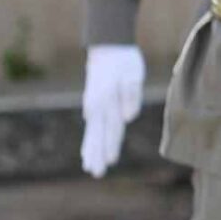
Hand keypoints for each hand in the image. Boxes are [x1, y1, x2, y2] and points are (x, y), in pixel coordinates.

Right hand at [80, 44, 145, 177]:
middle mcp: (97, 106)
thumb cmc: (125, 61)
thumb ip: (131, 96)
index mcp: (107, 101)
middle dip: (97, 155)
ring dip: (91, 150)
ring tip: (89, 167)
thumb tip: (128, 119)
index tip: (110, 162)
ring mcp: (93, 105)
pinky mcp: (93, 104)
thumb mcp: (133, 74)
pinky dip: (89, 140)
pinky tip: (86, 151)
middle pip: (99, 135)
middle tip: (95, 173)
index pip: (112, 128)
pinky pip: (91, 127)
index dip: (111, 145)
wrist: (108, 46)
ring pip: (92, 132)